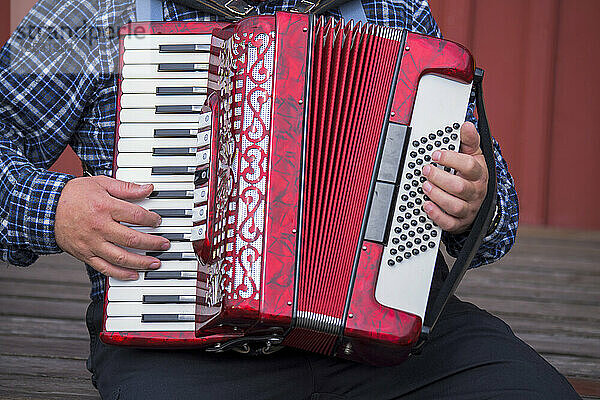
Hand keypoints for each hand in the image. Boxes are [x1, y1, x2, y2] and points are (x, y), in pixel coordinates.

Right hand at [55, 176, 169, 279]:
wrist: (45, 208)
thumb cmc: (74, 194)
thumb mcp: (101, 183)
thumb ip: (126, 188)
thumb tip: (148, 189)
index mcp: (104, 207)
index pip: (136, 216)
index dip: (151, 219)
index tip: (158, 221)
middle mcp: (99, 227)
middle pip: (132, 239)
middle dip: (153, 243)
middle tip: (164, 244)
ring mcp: (91, 243)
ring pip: (121, 257)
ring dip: (141, 262)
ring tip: (155, 263)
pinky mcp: (85, 254)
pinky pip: (104, 268)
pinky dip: (120, 274)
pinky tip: (134, 274)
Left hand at [421, 122, 487, 233]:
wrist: (481, 204)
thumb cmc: (473, 177)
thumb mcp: (475, 157)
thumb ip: (469, 141)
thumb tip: (466, 125)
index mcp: (479, 174)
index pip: (469, 166)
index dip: (451, 159)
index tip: (436, 154)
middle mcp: (475, 192)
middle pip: (460, 187)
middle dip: (440, 178)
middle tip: (426, 170)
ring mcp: (468, 209)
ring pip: (455, 205)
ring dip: (437, 195)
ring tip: (425, 186)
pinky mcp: (460, 222)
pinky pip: (449, 222)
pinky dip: (437, 215)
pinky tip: (427, 205)